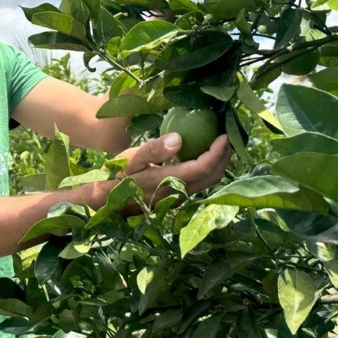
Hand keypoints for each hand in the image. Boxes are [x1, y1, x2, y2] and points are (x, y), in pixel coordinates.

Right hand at [109, 132, 231, 208]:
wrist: (109, 201)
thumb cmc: (119, 176)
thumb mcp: (132, 158)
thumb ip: (155, 149)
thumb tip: (179, 138)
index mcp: (170, 180)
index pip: (203, 167)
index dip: (217, 152)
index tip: (224, 135)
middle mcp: (179, 193)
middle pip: (212, 177)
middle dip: (224, 158)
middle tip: (228, 138)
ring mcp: (179, 198)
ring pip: (208, 183)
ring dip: (218, 164)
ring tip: (220, 146)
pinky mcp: (176, 198)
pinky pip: (199, 184)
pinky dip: (208, 170)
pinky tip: (204, 156)